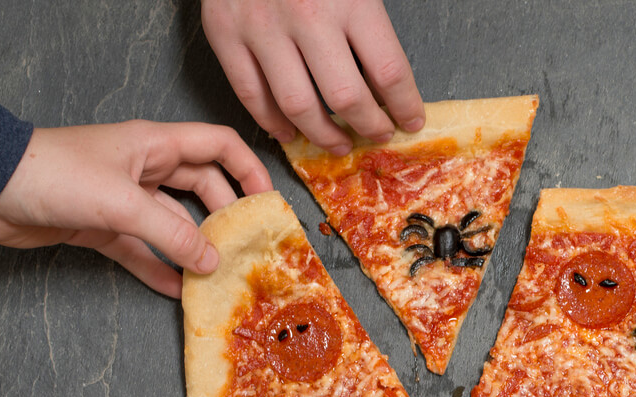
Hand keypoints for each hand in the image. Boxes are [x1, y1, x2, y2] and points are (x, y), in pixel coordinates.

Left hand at [0, 121, 271, 297]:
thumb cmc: (54, 174)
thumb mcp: (123, 202)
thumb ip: (173, 233)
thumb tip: (211, 261)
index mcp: (154, 145)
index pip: (217, 146)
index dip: (248, 168)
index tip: (266, 202)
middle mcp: (144, 169)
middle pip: (202, 187)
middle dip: (226, 215)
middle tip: (246, 245)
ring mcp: (124, 199)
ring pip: (174, 223)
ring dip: (194, 248)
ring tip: (218, 274)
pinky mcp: (103, 227)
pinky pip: (143, 251)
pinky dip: (160, 268)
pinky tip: (178, 289)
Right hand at [202, 0, 424, 153]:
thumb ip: (371, 20)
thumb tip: (389, 79)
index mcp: (350, 0)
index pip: (389, 72)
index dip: (405, 106)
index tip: (411, 120)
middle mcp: (306, 17)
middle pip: (346, 97)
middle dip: (368, 125)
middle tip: (377, 133)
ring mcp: (261, 27)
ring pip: (297, 106)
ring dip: (322, 134)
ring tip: (338, 142)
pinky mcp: (224, 32)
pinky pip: (250, 94)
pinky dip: (271, 121)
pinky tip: (290, 131)